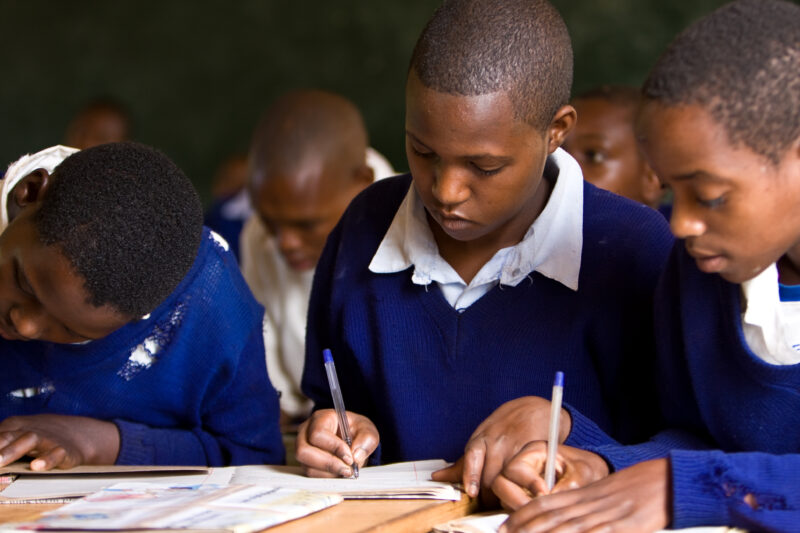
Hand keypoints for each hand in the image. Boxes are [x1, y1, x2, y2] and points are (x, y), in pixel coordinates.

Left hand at [0, 414, 119, 469]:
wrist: (77, 435)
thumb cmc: (39, 439)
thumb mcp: (17, 436)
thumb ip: (2, 444)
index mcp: (13, 427)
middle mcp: (28, 431)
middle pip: (7, 436)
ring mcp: (46, 439)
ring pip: (29, 441)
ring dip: (12, 450)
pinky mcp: (63, 450)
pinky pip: (55, 454)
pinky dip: (47, 459)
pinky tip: (37, 465)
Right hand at [295, 409, 378, 476]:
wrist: (353, 439)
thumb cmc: (356, 431)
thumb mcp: (367, 430)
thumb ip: (366, 440)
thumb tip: (355, 457)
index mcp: (321, 418)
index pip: (318, 434)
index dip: (333, 447)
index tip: (349, 457)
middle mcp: (306, 432)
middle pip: (304, 451)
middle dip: (328, 464)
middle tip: (347, 469)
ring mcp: (302, 448)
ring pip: (307, 466)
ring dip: (329, 473)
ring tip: (345, 471)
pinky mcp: (305, 463)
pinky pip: (310, 475)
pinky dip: (326, 477)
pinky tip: (339, 473)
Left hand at [432, 396, 570, 497]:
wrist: (535, 408)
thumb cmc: (505, 425)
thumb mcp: (482, 437)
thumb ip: (465, 461)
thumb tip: (437, 477)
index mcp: (481, 439)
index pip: (472, 458)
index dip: (471, 476)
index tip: (471, 492)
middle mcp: (498, 442)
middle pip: (489, 477)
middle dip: (488, 496)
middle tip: (489, 506)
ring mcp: (517, 447)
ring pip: (507, 480)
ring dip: (505, 495)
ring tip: (505, 502)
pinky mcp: (535, 453)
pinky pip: (528, 476)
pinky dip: (524, 488)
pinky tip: (523, 493)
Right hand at [492, 441, 609, 508]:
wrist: (591, 476)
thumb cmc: (587, 469)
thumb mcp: (584, 472)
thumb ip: (569, 484)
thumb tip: (551, 499)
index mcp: (533, 452)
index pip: (516, 468)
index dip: (528, 483)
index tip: (546, 494)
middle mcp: (521, 466)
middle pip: (500, 483)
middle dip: (514, 500)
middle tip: (537, 511)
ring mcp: (518, 484)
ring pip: (503, 499)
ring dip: (518, 510)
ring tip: (541, 515)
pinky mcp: (520, 498)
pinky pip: (511, 508)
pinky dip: (523, 516)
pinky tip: (540, 518)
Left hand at [499, 458, 669, 532]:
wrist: (666, 480)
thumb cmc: (634, 489)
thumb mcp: (602, 493)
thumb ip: (581, 504)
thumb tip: (557, 519)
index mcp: (583, 494)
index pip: (545, 504)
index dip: (522, 517)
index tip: (503, 528)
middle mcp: (590, 504)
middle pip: (552, 518)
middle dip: (525, 529)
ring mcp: (607, 516)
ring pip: (570, 528)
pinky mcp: (627, 526)